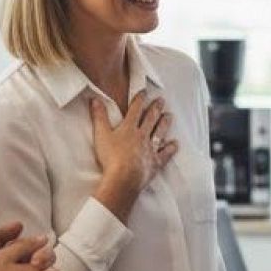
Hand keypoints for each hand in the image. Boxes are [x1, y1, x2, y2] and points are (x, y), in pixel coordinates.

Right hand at [89, 93, 176, 221]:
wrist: (124, 178)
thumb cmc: (111, 157)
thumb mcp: (101, 135)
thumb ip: (99, 116)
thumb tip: (95, 99)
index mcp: (129, 128)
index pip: (135, 110)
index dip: (140, 100)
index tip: (144, 92)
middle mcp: (142, 136)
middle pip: (151, 119)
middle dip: (156, 108)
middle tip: (162, 100)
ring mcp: (150, 149)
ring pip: (160, 133)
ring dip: (165, 123)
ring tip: (169, 116)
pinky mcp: (155, 162)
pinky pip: (165, 153)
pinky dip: (170, 148)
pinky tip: (175, 144)